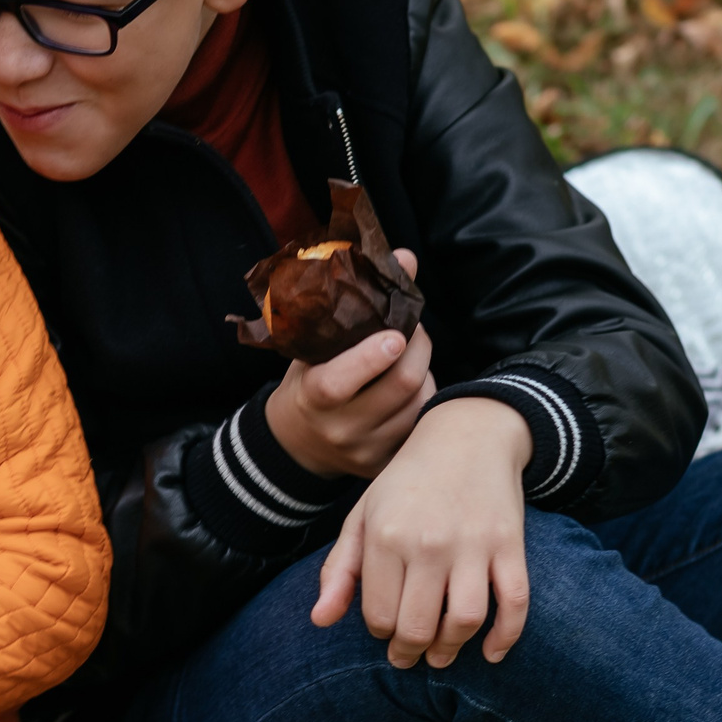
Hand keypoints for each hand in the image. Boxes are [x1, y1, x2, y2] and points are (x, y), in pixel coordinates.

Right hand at [261, 249, 436, 478]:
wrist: (297, 442)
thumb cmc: (307, 381)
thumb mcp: (314, 345)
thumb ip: (356, 303)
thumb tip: (405, 257)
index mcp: (314, 397)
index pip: (341, 382)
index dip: (374, 356)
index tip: (396, 333)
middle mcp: (339, 428)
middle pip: (400, 386)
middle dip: (418, 349)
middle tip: (413, 330)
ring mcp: (365, 450)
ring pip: (419, 404)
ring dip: (425, 372)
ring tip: (411, 356)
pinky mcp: (386, 464)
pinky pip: (421, 425)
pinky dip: (425, 399)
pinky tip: (412, 386)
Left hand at [311, 396, 531, 668]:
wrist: (466, 436)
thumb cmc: (405, 484)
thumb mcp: (362, 517)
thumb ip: (339, 570)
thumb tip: (320, 621)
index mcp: (385, 536)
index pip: (379, 615)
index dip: (380, 632)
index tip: (385, 631)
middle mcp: (428, 542)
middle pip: (419, 626)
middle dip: (410, 652)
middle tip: (409, 656)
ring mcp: (473, 544)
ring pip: (465, 621)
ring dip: (452, 649)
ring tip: (441, 656)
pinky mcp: (509, 544)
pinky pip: (514, 602)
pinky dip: (505, 636)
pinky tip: (490, 653)